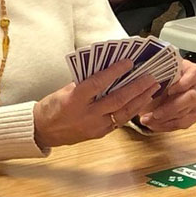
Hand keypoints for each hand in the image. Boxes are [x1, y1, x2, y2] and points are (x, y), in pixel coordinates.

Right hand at [32, 59, 161, 147]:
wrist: (42, 131)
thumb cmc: (52, 107)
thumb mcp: (64, 90)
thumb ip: (85, 82)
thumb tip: (107, 71)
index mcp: (74, 100)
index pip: (97, 83)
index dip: (114, 72)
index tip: (128, 62)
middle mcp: (87, 115)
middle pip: (117, 100)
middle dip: (136, 88)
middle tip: (151, 76)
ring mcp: (95, 127)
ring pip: (123, 113)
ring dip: (140, 100)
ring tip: (153, 88)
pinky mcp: (100, 134)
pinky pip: (120, 121)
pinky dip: (132, 110)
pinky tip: (141, 102)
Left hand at [138, 59, 195, 131]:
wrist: (150, 93)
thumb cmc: (154, 80)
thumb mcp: (154, 75)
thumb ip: (156, 77)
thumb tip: (149, 83)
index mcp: (189, 71)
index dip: (185, 83)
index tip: (170, 90)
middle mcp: (195, 86)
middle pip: (192, 97)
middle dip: (172, 107)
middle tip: (155, 113)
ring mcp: (195, 102)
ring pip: (187, 113)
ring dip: (166, 119)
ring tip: (147, 119)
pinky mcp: (192, 115)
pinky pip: (184, 123)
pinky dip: (166, 126)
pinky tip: (153, 124)